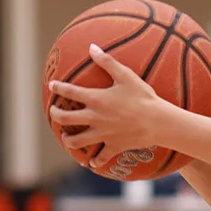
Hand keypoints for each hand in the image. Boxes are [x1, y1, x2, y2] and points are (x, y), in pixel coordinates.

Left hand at [47, 45, 164, 155]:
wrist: (158, 121)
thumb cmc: (143, 96)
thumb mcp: (125, 75)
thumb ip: (106, 61)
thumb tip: (91, 47)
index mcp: (96, 99)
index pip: (69, 92)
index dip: (58, 87)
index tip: (52, 85)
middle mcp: (94, 118)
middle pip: (65, 119)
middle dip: (56, 115)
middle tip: (54, 112)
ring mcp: (102, 134)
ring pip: (76, 142)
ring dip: (68, 140)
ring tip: (66, 137)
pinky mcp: (113, 146)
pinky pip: (100, 158)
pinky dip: (95, 161)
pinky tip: (91, 163)